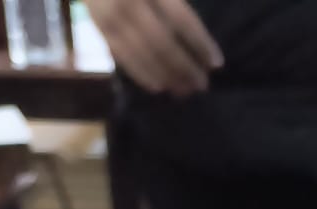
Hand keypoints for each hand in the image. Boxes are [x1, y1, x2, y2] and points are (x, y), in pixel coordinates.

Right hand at [86, 0, 222, 95]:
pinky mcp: (99, 28)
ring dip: (167, 76)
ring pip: (144, 55)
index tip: (217, 63)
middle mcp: (130, 3)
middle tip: (202, 85)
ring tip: (185, 91)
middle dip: (185, 67)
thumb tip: (196, 36)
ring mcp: (111, 17)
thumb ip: (174, 1)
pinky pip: (123, 58)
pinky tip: (159, 87)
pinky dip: (142, 75)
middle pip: (163, 43)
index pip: (181, 20)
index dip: (201, 43)